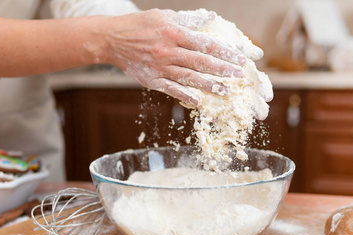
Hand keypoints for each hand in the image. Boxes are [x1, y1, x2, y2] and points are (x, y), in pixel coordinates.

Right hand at [105, 9, 257, 105]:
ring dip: (208, 85)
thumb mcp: (164, 15)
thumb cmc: (139, 25)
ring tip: (225, 90)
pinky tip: (198, 101)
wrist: (112, 39)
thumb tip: (212, 18)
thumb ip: (189, 19)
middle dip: (223, 69)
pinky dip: (185, 95)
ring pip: (188, 77)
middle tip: (240, 76)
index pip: (206, 43)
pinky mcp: (151, 80)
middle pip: (201, 62)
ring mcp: (160, 67)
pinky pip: (170, 89)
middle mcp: (168, 51)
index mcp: (174, 32)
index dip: (225, 51)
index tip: (240, 58)